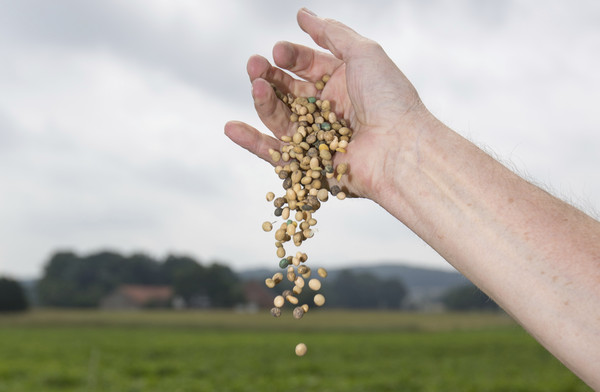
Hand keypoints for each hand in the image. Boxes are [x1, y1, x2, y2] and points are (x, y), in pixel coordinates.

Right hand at [225, 8, 432, 200]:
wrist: (400, 148)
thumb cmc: (388, 98)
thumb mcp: (363, 52)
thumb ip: (331, 32)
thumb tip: (302, 13)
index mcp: (342, 83)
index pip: (305, 65)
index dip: (289, 56)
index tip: (278, 51)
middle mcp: (328, 110)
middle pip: (287, 90)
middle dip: (269, 76)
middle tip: (255, 65)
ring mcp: (317, 138)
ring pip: (279, 118)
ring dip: (262, 101)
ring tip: (256, 86)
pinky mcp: (308, 166)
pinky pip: (274, 154)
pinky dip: (251, 142)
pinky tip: (231, 127)